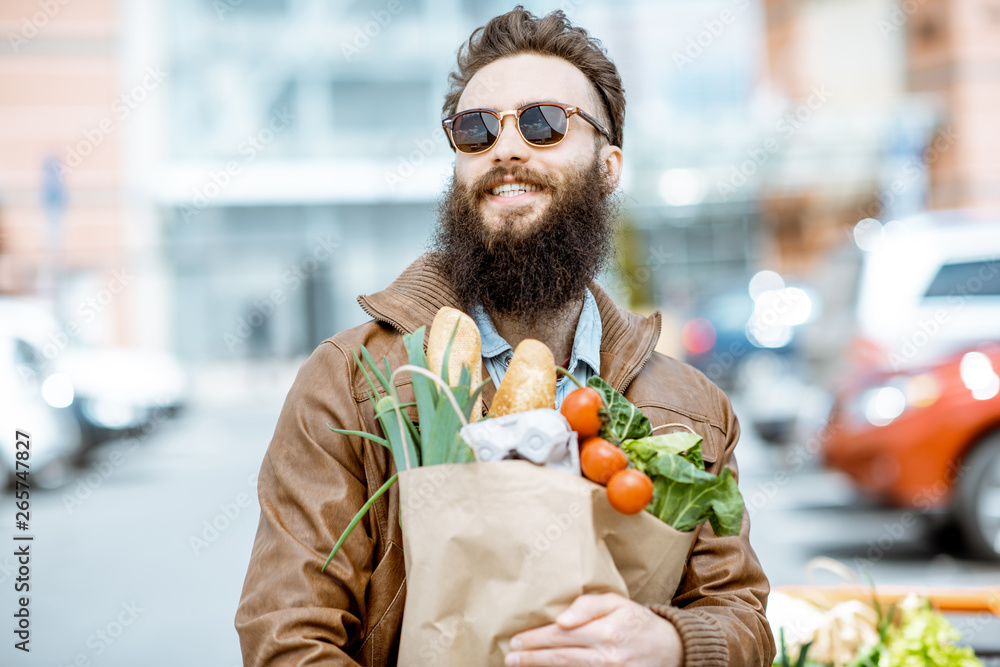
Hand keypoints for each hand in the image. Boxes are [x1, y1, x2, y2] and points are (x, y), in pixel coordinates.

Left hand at [505, 592, 682, 666]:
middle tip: (510, 656)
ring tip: (519, 665)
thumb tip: (560, 619)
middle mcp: (608, 656)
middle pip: (561, 657)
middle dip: (532, 657)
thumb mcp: (617, 602)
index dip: (537, 639)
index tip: (516, 640)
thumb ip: (588, 605)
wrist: (672, 649)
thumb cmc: (638, 622)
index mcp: (607, 630)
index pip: (562, 635)